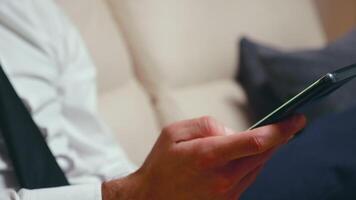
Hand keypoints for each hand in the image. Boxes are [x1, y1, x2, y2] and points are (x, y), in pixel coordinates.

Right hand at [102, 115, 305, 199]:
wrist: (151, 199)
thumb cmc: (161, 164)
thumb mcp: (174, 132)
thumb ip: (207, 125)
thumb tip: (233, 131)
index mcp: (209, 156)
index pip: (256, 141)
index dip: (281, 129)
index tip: (297, 119)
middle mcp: (223, 177)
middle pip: (265, 154)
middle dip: (279, 138)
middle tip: (289, 125)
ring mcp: (227, 193)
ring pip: (258, 166)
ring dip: (264, 151)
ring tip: (257, 140)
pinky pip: (248, 178)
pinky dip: (252, 164)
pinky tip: (243, 157)